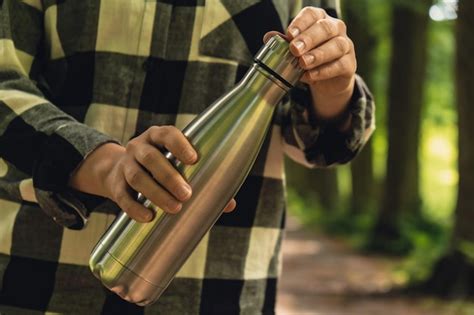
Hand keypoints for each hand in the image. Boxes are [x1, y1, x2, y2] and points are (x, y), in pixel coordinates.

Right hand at [69, 126, 235, 221]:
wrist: (119, 171)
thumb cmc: (160, 167)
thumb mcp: (176, 166)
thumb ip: (202, 181)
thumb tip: (230, 205)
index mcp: (158, 136)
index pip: (167, 134)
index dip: (179, 145)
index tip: (194, 159)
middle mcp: (139, 146)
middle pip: (150, 158)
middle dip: (169, 176)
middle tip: (187, 194)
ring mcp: (125, 164)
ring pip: (137, 177)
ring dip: (156, 193)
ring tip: (175, 208)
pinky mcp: (115, 184)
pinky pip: (122, 196)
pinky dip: (135, 208)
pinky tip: (148, 217)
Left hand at [265, 7, 355, 121]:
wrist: (327, 81)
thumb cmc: (309, 58)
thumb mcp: (295, 50)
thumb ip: (283, 42)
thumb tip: (268, 37)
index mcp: (320, 20)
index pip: (312, 14)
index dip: (301, 23)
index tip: (289, 34)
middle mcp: (336, 29)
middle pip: (325, 28)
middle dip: (309, 38)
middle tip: (294, 49)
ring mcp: (346, 46)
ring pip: (336, 46)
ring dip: (318, 54)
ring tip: (303, 63)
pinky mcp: (349, 64)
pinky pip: (340, 65)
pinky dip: (324, 71)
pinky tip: (311, 75)